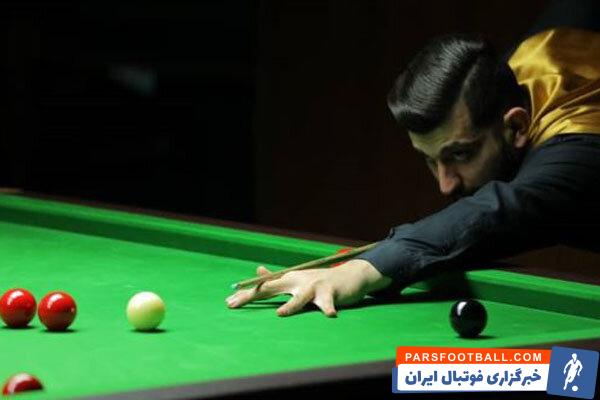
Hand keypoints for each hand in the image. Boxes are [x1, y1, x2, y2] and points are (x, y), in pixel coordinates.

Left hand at [225, 260, 391, 316]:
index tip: (229, 303)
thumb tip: (257, 271)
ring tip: (280, 314)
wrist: (348, 277)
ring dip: (292, 306)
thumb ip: (276, 278)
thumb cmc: (319, 282)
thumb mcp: (295, 280)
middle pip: (272, 288)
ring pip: (301, 297)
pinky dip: (329, 308)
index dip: (246, 294)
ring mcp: (314, 285)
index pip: (263, 287)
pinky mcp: (331, 292)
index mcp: (288, 280)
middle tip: (235, 304)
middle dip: (253, 296)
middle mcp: (298, 281)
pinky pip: (328, 302)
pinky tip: (329, 315)